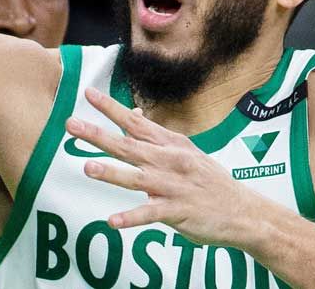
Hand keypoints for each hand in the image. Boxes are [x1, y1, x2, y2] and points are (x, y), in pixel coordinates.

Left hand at [65, 87, 254, 247]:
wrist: (243, 212)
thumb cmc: (210, 181)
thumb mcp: (186, 152)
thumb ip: (158, 139)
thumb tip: (133, 118)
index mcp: (171, 144)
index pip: (135, 121)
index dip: (111, 108)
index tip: (88, 94)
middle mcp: (170, 161)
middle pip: (129, 145)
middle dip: (98, 134)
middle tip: (71, 125)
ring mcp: (173, 186)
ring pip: (137, 178)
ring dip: (112, 173)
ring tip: (88, 168)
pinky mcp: (178, 211)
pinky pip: (150, 214)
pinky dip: (131, 218)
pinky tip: (112, 221)